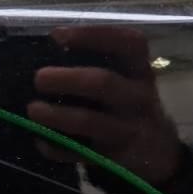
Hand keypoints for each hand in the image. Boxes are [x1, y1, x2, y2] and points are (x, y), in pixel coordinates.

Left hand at [28, 27, 181, 184]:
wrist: (160, 154)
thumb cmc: (129, 105)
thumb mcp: (128, 82)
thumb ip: (99, 65)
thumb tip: (46, 50)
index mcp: (140, 72)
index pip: (127, 44)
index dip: (93, 35)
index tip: (58, 35)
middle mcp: (137, 98)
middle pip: (103, 83)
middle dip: (67, 78)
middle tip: (39, 78)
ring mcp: (127, 129)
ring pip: (89, 121)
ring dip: (57, 115)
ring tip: (32, 109)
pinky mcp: (114, 158)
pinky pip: (80, 153)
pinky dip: (57, 148)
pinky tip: (41, 142)